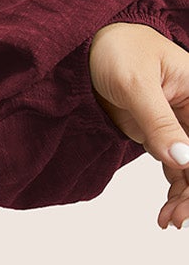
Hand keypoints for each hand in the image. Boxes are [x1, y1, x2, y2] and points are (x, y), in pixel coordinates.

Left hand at [87, 22, 188, 230]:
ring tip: (168, 220)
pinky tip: (166, 213)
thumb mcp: (135, 84)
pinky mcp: (160, 133)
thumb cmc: (116, 49)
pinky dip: (174, 189)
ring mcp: (179, 124)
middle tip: (179, 218)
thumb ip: (158, 123)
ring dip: (185, 196)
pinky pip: (176, 167)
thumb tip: (183, 160)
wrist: (86, 44)